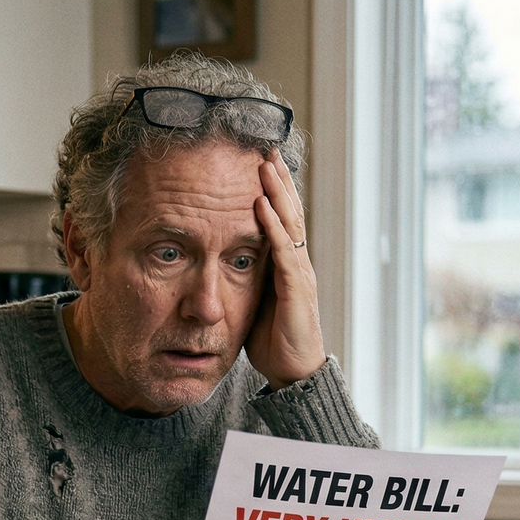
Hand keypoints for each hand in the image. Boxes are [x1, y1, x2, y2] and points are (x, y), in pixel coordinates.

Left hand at [247, 151, 325, 388]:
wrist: (293, 372)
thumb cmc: (273, 339)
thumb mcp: (252, 300)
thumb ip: (244, 276)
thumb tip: (220, 258)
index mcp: (286, 263)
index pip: (280, 217)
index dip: (272, 189)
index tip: (258, 160)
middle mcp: (296, 262)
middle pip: (289, 210)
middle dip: (276, 179)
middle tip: (264, 147)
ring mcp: (299, 273)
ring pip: (289, 223)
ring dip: (276, 192)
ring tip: (265, 164)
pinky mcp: (296, 289)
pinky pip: (283, 250)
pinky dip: (272, 226)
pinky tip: (262, 206)